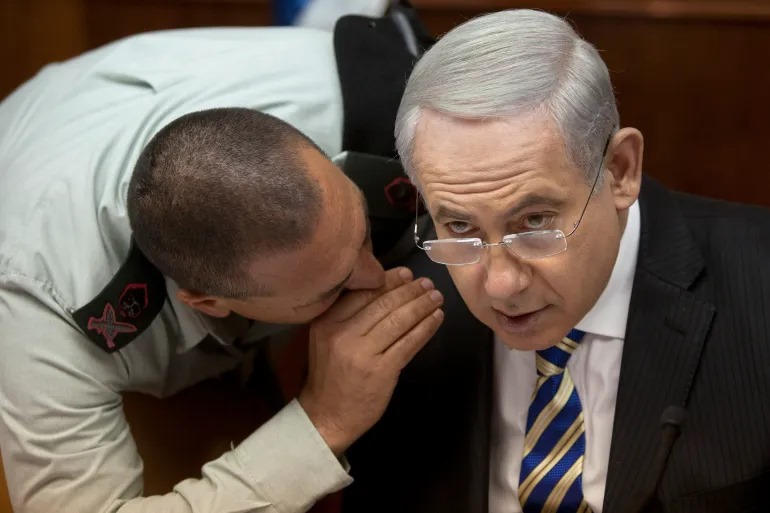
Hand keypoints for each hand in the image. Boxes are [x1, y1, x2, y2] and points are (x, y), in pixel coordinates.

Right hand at [298, 267, 443, 455]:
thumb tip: (384, 288)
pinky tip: (436, 319)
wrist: (327, 416)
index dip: (388, 280)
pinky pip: (409, 342)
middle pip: (383, 303)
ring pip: (399, 320)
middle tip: (428, 283)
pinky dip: (426, 328)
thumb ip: (348, 315)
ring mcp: (363, 353)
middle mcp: (343, 333)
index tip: (406, 274)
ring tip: (436, 297)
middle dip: (410, 290)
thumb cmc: (331, 375)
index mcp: (327, 322)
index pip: (363, 293)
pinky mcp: (382, 370)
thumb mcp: (327, 339)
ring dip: (422, 305)